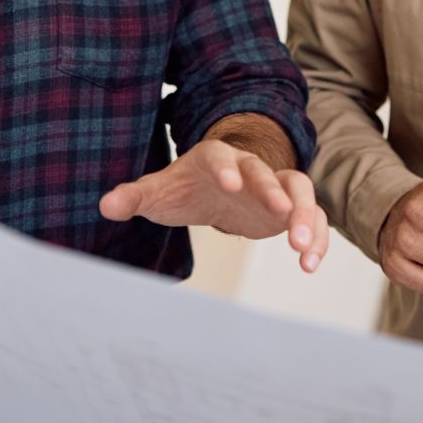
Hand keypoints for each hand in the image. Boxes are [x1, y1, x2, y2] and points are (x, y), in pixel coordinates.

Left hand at [98, 139, 328, 272]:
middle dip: (276, 192)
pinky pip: (312, 217)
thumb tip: (106, 205)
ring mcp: (273, 186)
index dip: (227, 168)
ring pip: (299, 191)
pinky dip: (316, 238)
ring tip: (303, 251)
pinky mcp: (289, 209)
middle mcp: (250, 167)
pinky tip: (310, 265)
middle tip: (283, 214)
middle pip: (268, 172)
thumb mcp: (159, 192)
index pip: (222, 157)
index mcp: (215, 158)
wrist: (212, 191)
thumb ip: (135, 196)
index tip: (229, 184)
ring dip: (306, 217)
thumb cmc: (184, 188)